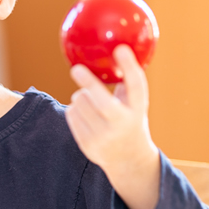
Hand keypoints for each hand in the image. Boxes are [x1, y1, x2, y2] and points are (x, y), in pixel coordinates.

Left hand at [66, 45, 160, 208]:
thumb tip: (116, 48)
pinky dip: (75, 109)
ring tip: (91, 102)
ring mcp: (104, 137)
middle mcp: (122, 125)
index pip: (136, 86)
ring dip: (81, 96)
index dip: (129, 66)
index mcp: (137, 110)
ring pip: (81, 104)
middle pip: (103, 101)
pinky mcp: (87, 144)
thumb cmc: (130, 120)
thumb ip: (126, 82)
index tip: (121, 48)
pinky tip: (86, 116)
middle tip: (75, 69)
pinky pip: (71, 115)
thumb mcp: (134, 104)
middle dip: (88, 83)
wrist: (128, 160)